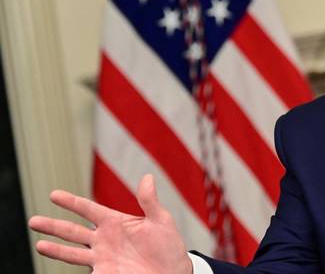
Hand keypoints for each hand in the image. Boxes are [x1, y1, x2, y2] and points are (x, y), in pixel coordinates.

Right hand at [29, 174, 192, 273]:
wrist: (173, 273)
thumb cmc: (169, 246)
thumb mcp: (161, 220)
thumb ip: (149, 201)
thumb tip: (148, 177)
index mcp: (115, 222)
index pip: (88, 209)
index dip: (71, 202)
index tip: (54, 195)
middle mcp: (104, 239)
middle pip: (73, 231)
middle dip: (53, 225)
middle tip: (33, 220)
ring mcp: (102, 258)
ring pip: (72, 252)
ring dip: (55, 249)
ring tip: (39, 244)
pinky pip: (84, 271)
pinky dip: (71, 269)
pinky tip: (58, 263)